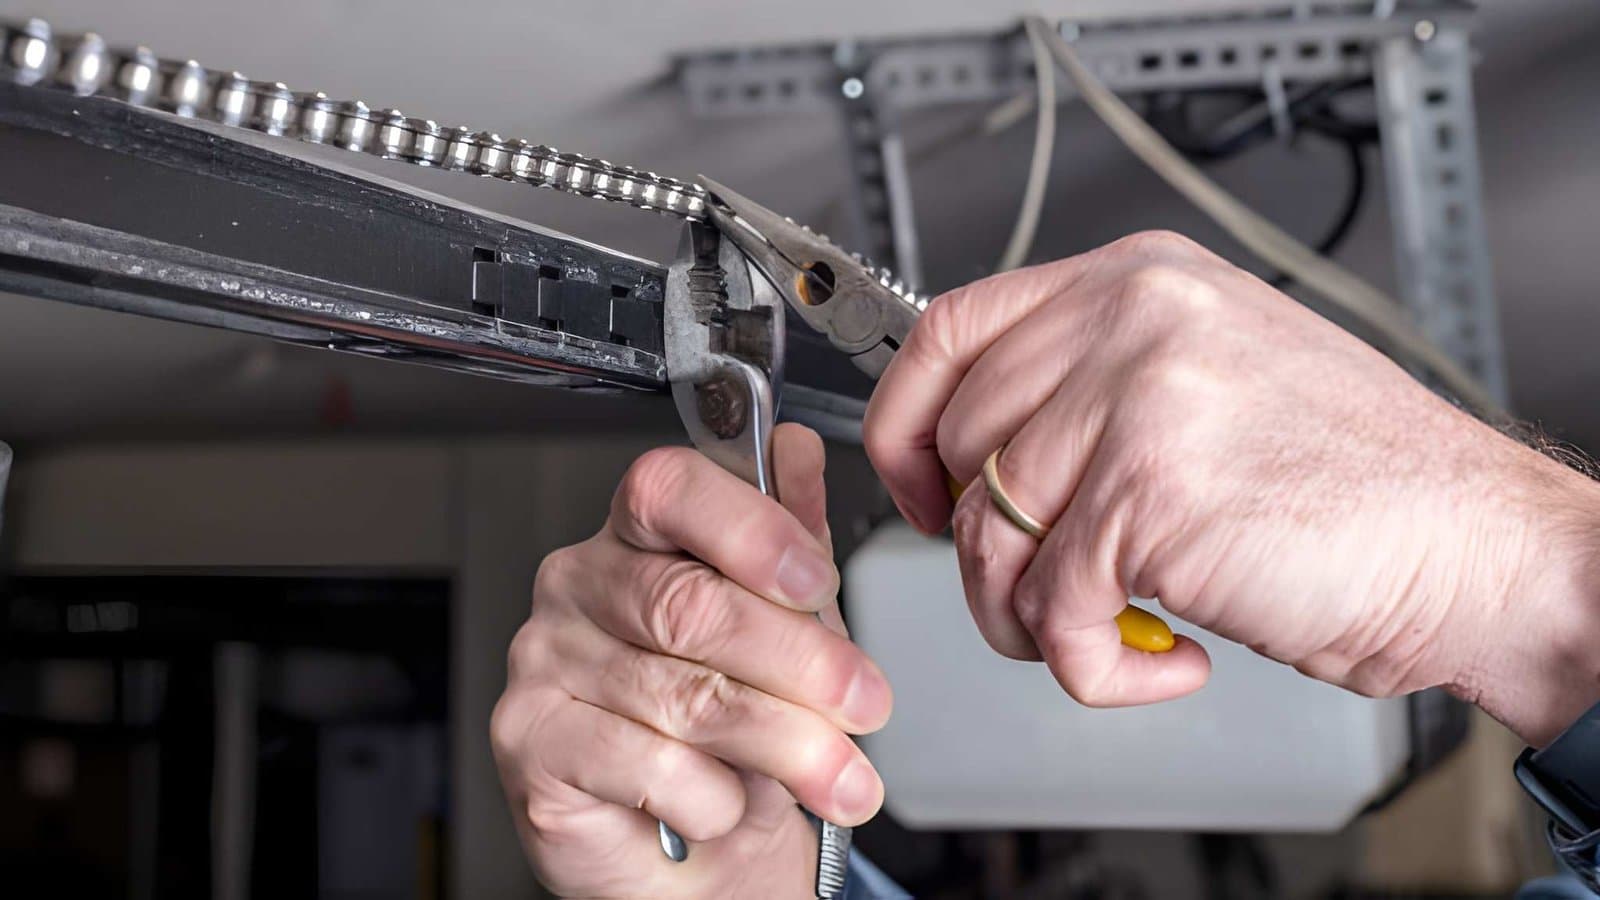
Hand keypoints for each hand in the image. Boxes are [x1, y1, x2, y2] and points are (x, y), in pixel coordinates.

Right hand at [492, 424, 890, 897]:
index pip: (671, 489)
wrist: (689, 850)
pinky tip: (727, 803)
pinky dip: (711, 796)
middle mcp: (580, 584)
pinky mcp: (531, 740)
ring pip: (682, 694)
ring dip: (782, 742)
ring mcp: (545, 660)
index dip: (749, 529)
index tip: (817, 582)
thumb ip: (790, 542)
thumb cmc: (730, 731)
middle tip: (865, 702)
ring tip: (840, 777)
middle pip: (689, 603)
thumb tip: (796, 453)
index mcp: (638, 535)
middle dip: (800, 660)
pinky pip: (644, 763)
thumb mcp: (784, 629)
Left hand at [864, 230, 1599, 744]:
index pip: (950, 332)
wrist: (1476, 546)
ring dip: (1036, 619)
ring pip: (986, 536)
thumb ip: (1091, 385)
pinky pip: (1050, 611)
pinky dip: (1096, 669)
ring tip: (1111, 631)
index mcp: (1136, 280)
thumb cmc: (1357, 482)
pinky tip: (1170, 657)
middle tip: (1048, 589)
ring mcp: (1136, 400)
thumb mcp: (1211, 375)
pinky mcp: (1148, 496)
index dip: (906, 425)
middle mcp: (1129, 320)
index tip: (919, 491)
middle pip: (957, 447)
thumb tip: (977, 454)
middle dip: (982, 548)